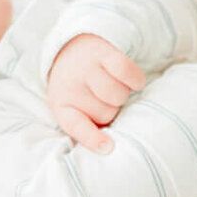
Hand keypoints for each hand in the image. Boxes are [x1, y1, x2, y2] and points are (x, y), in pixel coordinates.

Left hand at [45, 33, 145, 150]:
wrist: (72, 48)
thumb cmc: (78, 88)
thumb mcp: (73, 109)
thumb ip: (89, 126)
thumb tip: (111, 145)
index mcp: (61, 105)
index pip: (76, 126)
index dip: (92, 138)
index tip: (107, 148)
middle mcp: (69, 85)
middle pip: (108, 114)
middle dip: (111, 108)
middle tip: (101, 95)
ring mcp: (84, 66)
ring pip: (119, 96)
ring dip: (123, 92)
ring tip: (112, 84)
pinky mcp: (101, 51)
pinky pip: (127, 72)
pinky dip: (135, 78)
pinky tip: (129, 78)